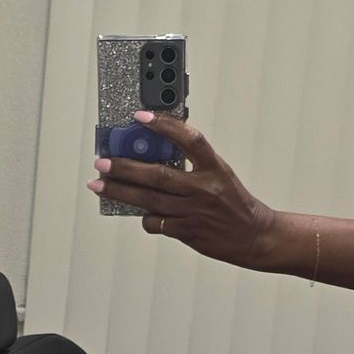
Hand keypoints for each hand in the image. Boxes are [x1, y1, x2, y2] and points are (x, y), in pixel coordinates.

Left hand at [88, 113, 290, 270]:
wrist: (254, 237)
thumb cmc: (234, 203)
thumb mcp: (219, 174)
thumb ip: (191, 164)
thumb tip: (153, 155)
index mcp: (214, 167)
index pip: (189, 138)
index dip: (165, 125)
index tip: (141, 116)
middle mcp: (204, 188)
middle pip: (158, 175)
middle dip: (125, 167)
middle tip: (103, 162)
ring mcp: (194, 212)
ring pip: (149, 201)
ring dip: (120, 192)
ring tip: (99, 184)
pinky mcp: (188, 232)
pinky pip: (156, 223)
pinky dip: (144, 217)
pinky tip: (138, 212)